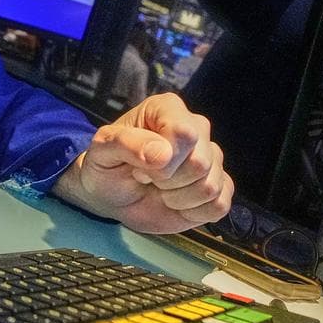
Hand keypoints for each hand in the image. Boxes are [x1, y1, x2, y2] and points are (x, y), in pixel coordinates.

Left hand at [52, 92, 232, 233]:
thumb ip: (126, 144)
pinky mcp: (219, 187)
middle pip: (200, 163)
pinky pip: (220, 205)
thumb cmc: (107, 166)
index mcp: (168, 109)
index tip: (139, 165)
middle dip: (167, 181)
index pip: (185, 134)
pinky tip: (177, 203)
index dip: (162, 160)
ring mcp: (211, 158)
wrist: (112, 196)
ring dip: (178, 198)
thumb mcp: (103, 151)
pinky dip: (193, 213)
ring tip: (160, 189)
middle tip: (148, 178)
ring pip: (210, 186)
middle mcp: (196, 128)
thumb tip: (163, 154)